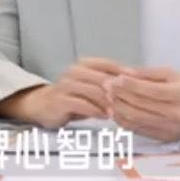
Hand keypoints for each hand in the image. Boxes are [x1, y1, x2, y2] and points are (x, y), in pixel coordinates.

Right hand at [0, 57, 126, 128]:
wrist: (42, 105)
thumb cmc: (72, 97)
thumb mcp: (90, 87)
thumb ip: (107, 84)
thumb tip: (135, 84)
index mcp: (83, 65)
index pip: (106, 64)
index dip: (122, 71)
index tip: (138, 79)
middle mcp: (74, 72)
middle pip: (101, 78)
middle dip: (118, 89)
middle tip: (132, 98)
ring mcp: (66, 86)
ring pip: (93, 91)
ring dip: (108, 101)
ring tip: (120, 110)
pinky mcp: (60, 101)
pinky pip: (81, 104)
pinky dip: (95, 111)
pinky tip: (105, 116)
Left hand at [103, 66, 179, 142]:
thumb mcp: (172, 74)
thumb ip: (148, 74)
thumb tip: (126, 74)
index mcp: (179, 95)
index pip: (148, 90)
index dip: (128, 85)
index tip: (115, 79)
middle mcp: (175, 114)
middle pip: (140, 105)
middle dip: (119, 95)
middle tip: (106, 86)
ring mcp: (169, 129)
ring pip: (136, 119)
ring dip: (118, 108)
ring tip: (109, 98)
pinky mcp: (163, 138)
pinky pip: (138, 130)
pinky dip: (124, 121)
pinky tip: (116, 111)